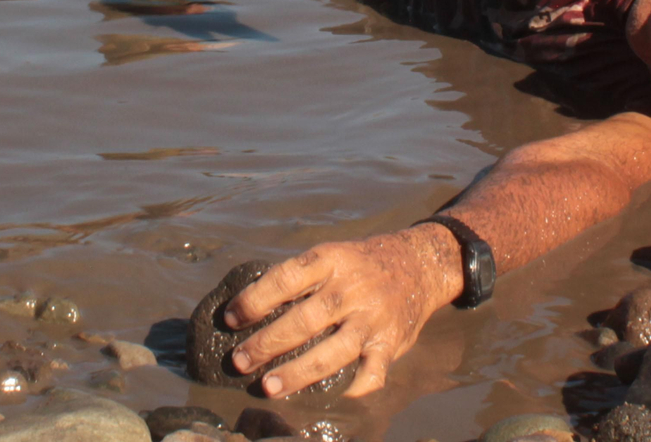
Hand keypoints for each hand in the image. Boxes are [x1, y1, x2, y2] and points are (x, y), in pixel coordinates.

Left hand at [225, 226, 456, 396]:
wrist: (419, 264)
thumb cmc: (361, 264)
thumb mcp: (332, 255)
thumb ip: (300, 278)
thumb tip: (248, 306)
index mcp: (332, 259)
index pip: (285, 279)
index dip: (254, 300)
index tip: (230, 319)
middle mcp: (352, 288)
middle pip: (303, 320)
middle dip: (266, 344)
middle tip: (239, 361)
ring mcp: (373, 318)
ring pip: (331, 352)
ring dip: (296, 372)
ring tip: (268, 386)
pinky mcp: (391, 344)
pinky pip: (369, 374)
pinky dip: (347, 388)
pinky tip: (322, 395)